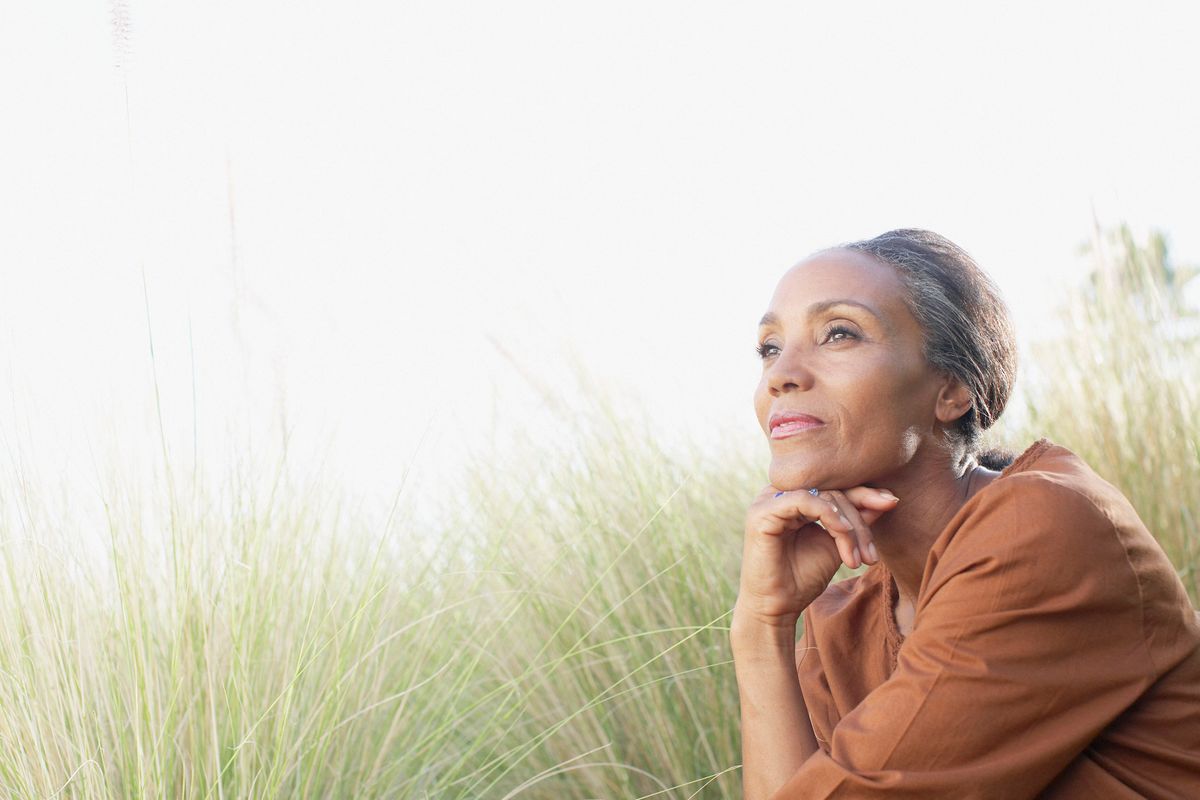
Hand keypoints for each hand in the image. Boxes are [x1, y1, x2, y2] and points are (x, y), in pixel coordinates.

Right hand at [734, 485, 899, 630]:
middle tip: (871, 554)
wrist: (777, 608)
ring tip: (858, 556)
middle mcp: (778, 494)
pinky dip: (828, 515)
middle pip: (831, 490)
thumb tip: (888, 499)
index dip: (864, 493)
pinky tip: (842, 535)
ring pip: (822, 495)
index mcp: (793, 498)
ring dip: (847, 524)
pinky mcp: (762, 512)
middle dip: (859, 519)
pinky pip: (804, 500)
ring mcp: (767, 501)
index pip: (833, 486)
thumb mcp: (838, 545)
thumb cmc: (803, 578)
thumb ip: (856, 522)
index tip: (891, 502)